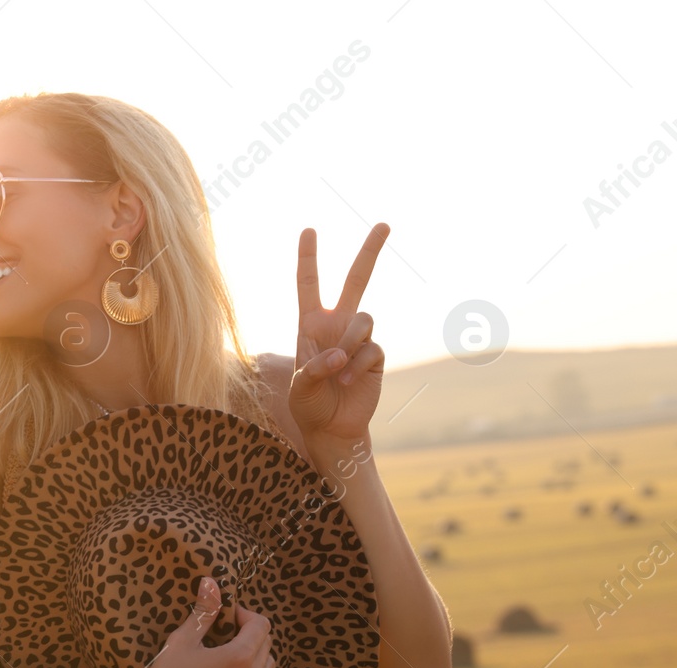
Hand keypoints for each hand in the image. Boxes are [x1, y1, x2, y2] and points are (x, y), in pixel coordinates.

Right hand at [113, 576, 277, 667]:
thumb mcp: (183, 640)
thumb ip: (204, 612)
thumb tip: (211, 581)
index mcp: (240, 657)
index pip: (261, 625)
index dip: (246, 615)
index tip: (228, 617)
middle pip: (267, 645)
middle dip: (250, 635)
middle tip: (224, 636)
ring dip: (253, 658)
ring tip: (226, 659)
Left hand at [289, 223, 388, 445]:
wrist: (332, 428)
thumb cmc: (308, 404)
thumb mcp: (300, 386)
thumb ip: (315, 368)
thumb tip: (340, 355)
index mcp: (311, 324)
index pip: (309, 284)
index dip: (308, 258)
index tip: (309, 230)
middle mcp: (337, 325)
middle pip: (357, 280)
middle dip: (370, 252)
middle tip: (385, 224)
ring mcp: (359, 339)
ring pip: (364, 318)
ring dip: (349, 341)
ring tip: (338, 369)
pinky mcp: (376, 355)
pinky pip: (372, 348)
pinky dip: (358, 365)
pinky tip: (349, 381)